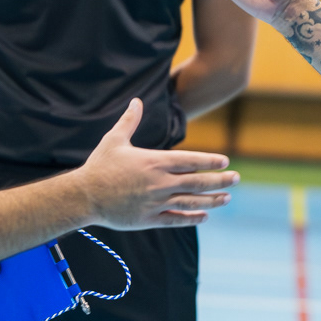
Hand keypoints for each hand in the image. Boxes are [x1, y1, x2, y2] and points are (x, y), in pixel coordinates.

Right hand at [74, 99, 238, 229]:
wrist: (84, 196)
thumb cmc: (99, 166)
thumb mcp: (114, 139)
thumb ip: (129, 121)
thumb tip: (136, 100)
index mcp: (153, 162)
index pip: (190, 161)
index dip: (209, 161)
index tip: (224, 161)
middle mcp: (158, 183)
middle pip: (196, 182)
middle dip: (219, 180)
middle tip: (236, 178)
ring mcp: (155, 202)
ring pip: (190, 202)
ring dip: (211, 200)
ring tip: (226, 198)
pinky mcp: (148, 219)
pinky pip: (175, 220)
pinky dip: (191, 218)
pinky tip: (204, 216)